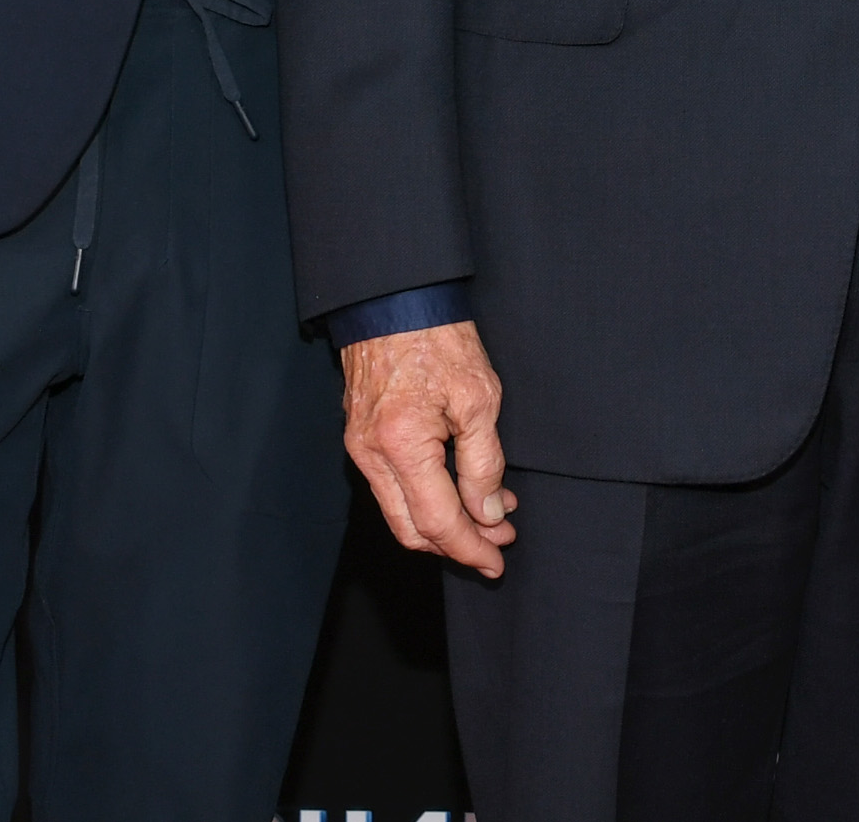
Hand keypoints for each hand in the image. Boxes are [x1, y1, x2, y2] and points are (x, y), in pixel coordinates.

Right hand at [342, 321, 515, 575]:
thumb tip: (487, 512)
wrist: (396, 298)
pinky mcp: (360, 436)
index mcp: (401, 446)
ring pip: (399, 511)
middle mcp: (371, 454)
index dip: (470, 548)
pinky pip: (391, 486)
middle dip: (456, 544)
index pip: (437, 521)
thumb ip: (484, 463)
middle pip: (410, 529)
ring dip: (443, 523)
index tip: (497, 560)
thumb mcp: (478, 398)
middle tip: (498, 541)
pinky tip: (460, 488)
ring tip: (489, 515)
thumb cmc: (439, 339)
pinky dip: (425, 497)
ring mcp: (360, 446)